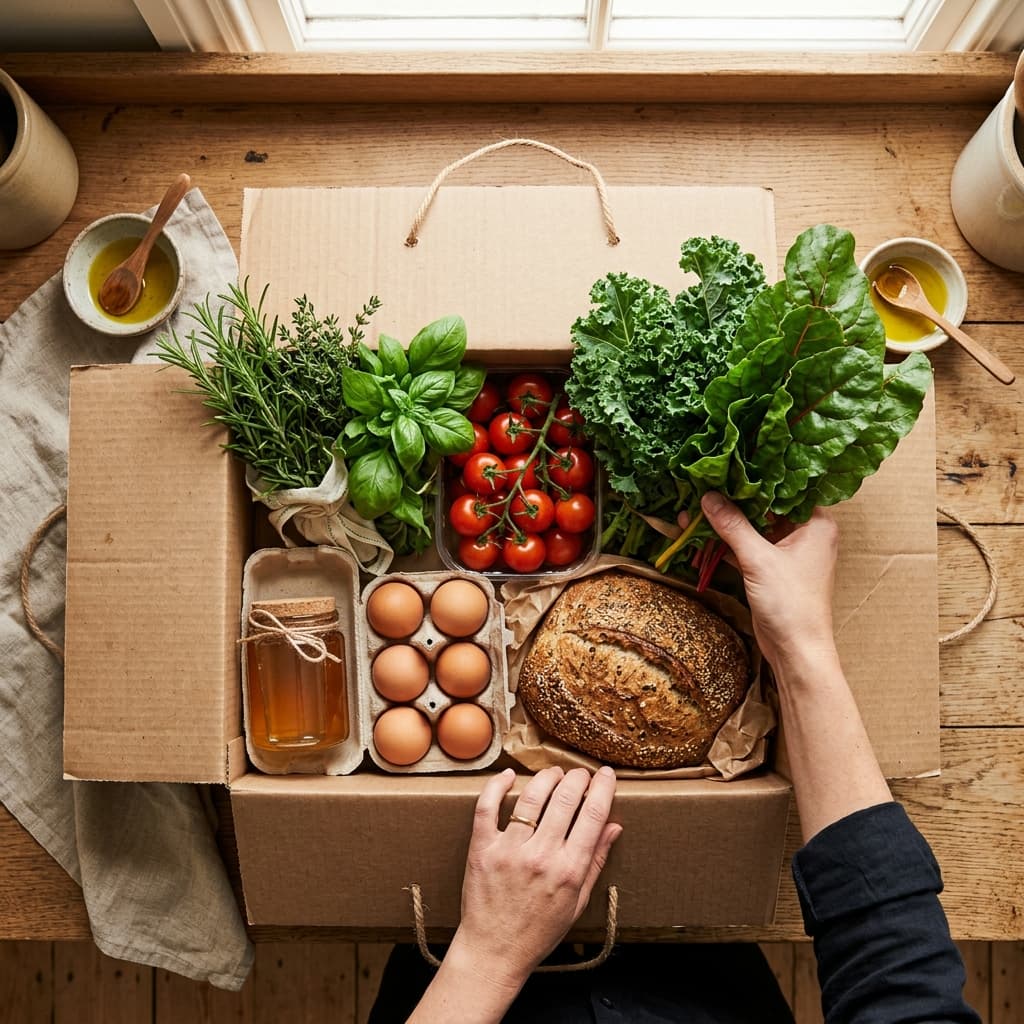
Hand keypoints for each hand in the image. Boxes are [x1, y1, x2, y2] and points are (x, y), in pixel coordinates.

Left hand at [451, 765, 620, 992]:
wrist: (495, 952)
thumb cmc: (539, 930)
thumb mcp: (577, 902)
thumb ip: (596, 861)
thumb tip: (614, 826)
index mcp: (569, 870)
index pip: (593, 815)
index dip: (602, 788)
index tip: (605, 775)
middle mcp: (541, 856)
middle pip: (565, 798)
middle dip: (577, 778)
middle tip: (580, 775)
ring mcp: (509, 851)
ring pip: (531, 797)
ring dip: (547, 777)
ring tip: (554, 774)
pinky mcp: (482, 849)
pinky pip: (488, 807)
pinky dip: (498, 785)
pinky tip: (510, 775)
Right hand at [696, 491, 839, 674]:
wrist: (796, 651)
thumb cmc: (791, 603)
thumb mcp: (759, 559)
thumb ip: (732, 525)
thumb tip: (708, 496)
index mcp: (815, 522)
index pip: (785, 487)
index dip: (756, 475)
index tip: (728, 464)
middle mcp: (805, 532)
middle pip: (764, 507)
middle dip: (732, 501)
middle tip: (703, 485)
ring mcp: (787, 551)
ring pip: (752, 528)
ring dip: (724, 523)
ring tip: (693, 511)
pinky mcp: (771, 569)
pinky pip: (746, 547)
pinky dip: (725, 543)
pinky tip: (699, 534)